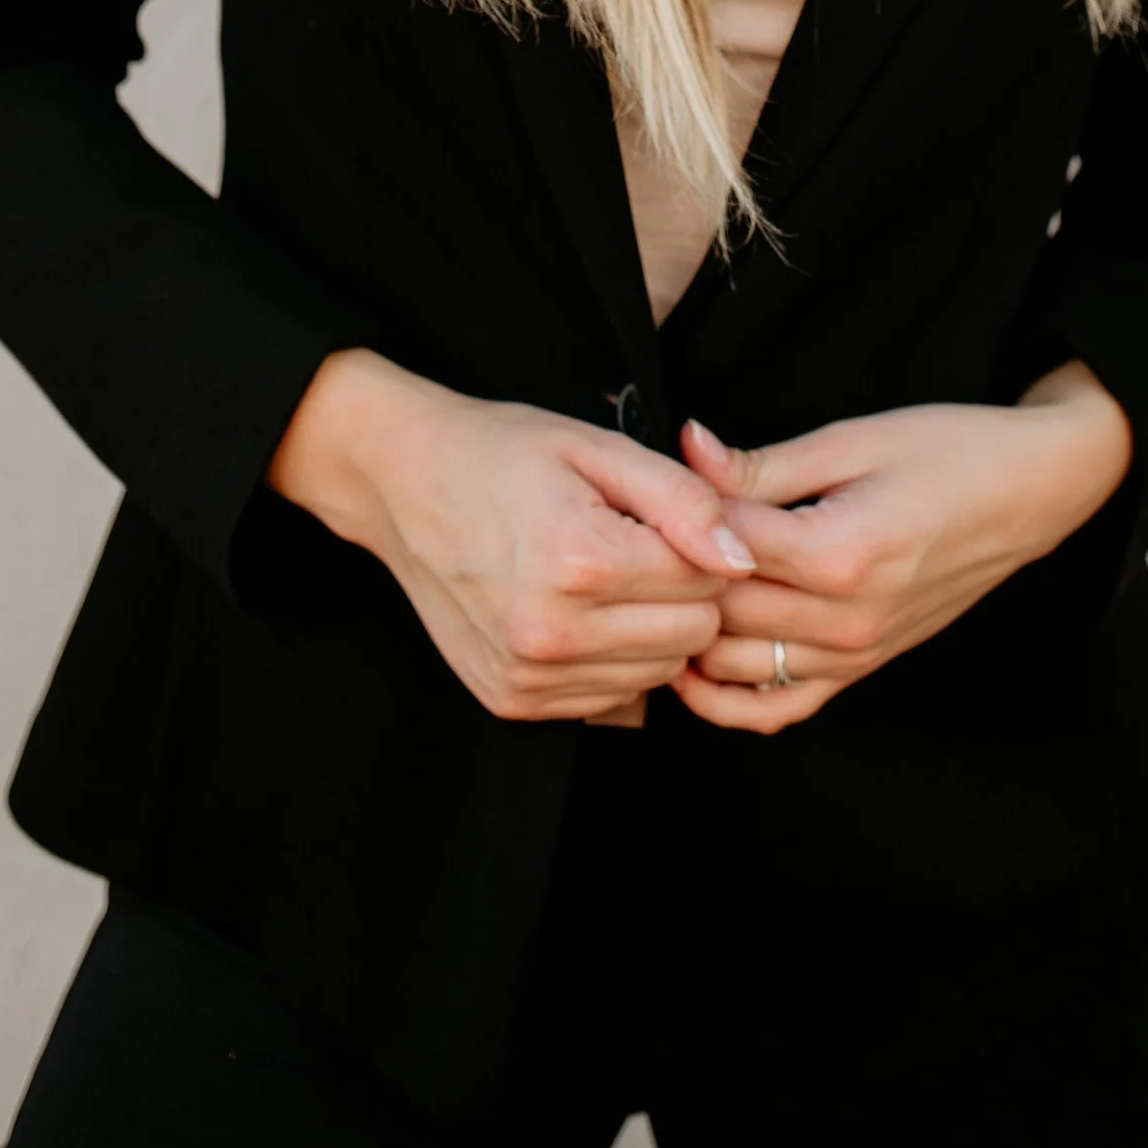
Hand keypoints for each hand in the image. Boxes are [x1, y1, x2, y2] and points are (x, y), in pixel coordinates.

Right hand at [268, 349, 755, 723]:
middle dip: (685, 590)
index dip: (701, 543)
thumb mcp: (598, 447)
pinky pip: (610, 698)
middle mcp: (552, 634)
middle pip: (690, 636)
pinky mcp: (512, 701)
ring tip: (609, 575)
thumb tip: (743, 559)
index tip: (666, 516)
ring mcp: (528, 677)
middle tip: (641, 544)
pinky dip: (613, 659)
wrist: (403, 483)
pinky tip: (581, 611)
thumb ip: (682, 499)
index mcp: (580, 561)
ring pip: (657, 674)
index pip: (707, 581)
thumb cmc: (505, 453)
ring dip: (651, 629)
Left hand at [670, 362, 1134, 733]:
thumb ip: (760, 465)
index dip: (680, 514)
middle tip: (647, 535)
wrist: (1026, 493)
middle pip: (721, 612)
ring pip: (735, 669)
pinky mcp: (861, 670)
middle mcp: (847, 620)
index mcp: (841, 554)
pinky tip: (697, 658)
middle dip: (675, 575)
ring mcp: (856, 655)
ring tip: (662, 589)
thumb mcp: (850, 440)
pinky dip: (727, 697)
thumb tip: (686, 450)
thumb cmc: (946, 452)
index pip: (723, 548)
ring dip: (691, 633)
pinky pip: (778, 709)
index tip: (657, 485)